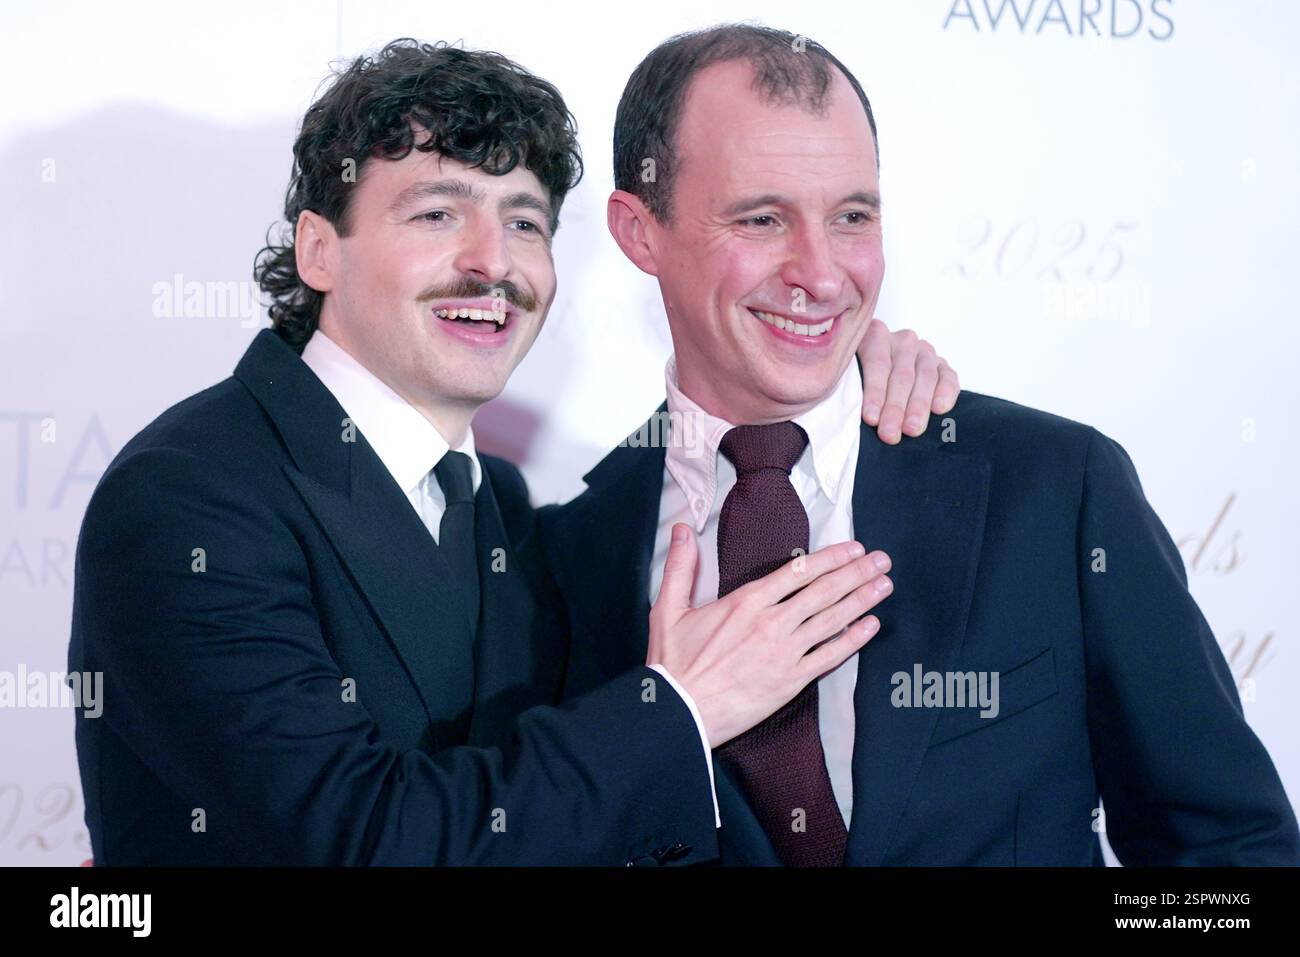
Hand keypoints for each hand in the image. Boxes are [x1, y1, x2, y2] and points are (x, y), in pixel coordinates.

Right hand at [647, 525, 891, 746]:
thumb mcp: (668, 608)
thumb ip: (681, 566)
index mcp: (745, 602)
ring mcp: (784, 653)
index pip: (798, 572)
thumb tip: (683, 528)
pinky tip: (871, 626)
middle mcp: (771, 623)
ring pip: (832, 620)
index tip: (854, 548)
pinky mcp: (790, 681)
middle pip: (823, 591)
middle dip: (857, 573)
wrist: (679, 711)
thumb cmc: (673, 663)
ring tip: (885, 585)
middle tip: (882, 560)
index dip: (831, 558)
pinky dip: (853, 640)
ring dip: (862, 600)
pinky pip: (830, 657)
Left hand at [858, 318, 959, 444]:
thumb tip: (841, 413)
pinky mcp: (942, 366)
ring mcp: (924, 352)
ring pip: (925, 377)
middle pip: (901, 375)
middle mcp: (902, 341)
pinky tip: (939, 410)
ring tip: (911, 430)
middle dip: (895, 408)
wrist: (880, 380)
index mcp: (874, 336)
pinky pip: (948, 378)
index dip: (874, 393)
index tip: (870, 418)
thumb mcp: (847, 378)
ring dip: (918, 406)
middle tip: (889, 434)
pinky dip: (945, 393)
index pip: (877, 363)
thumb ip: (846, 388)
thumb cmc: (856, 383)